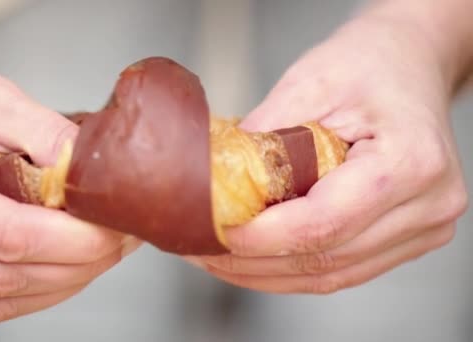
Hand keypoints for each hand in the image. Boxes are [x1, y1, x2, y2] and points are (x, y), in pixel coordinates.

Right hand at [0, 35, 139, 321]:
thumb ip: (46, 136)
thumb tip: (96, 178)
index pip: (5, 236)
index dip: (72, 241)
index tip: (114, 229)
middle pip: (2, 277)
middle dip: (77, 265)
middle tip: (119, 241)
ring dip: (59, 284)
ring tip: (99, 254)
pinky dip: (29, 291)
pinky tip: (62, 269)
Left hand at [187, 15, 467, 292]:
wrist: (408, 64)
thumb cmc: (368, 64)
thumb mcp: (311, 81)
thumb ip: (266, 132)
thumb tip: (219, 181)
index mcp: (410, 161)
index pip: (324, 222)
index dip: (262, 237)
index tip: (217, 232)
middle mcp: (428, 205)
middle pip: (326, 258)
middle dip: (254, 262)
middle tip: (204, 249)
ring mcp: (424, 228)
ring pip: (332, 275)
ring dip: (268, 273)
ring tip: (220, 258)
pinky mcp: (409, 239)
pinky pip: (343, 270)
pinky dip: (294, 269)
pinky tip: (256, 259)